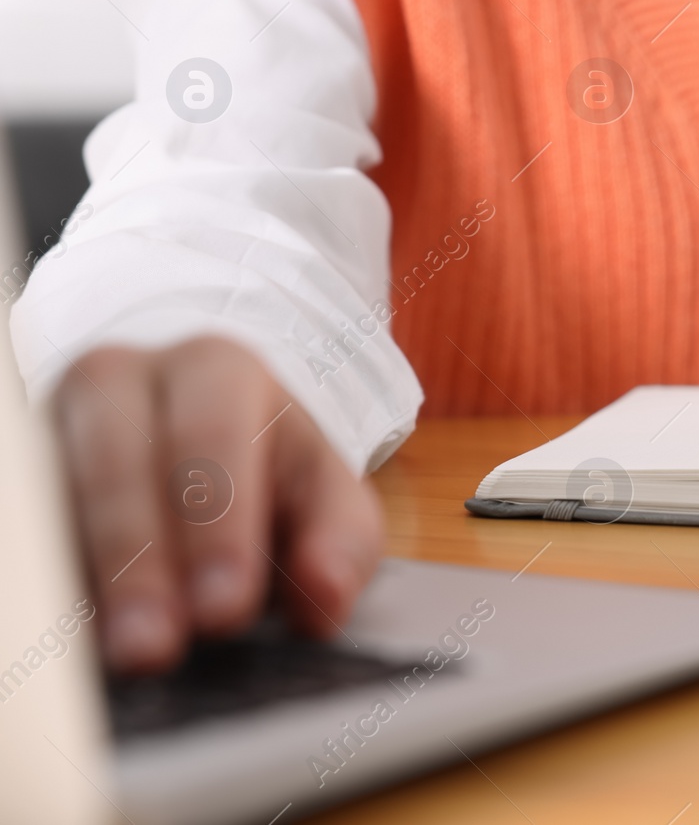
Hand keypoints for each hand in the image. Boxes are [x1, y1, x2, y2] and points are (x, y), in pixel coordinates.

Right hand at [53, 338, 382, 672]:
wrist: (205, 454)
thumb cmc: (271, 477)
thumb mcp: (326, 500)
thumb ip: (341, 542)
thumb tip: (325, 595)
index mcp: (216, 369)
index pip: (212, 431)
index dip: (217, 523)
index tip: (224, 608)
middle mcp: (122, 378)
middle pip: (117, 456)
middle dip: (138, 557)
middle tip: (154, 646)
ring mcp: (53, 420)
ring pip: (53, 490)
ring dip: (81, 575)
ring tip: (108, 653)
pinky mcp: (19, 470)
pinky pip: (20, 521)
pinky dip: (43, 578)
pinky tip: (68, 630)